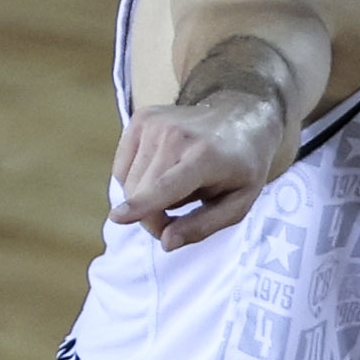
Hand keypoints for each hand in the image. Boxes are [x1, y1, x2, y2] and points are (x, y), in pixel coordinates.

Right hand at [111, 90, 295, 249]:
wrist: (241, 117)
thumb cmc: (241, 167)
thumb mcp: (239, 203)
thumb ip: (203, 225)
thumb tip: (166, 242)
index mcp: (206, 156)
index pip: (167, 185)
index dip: (143, 204)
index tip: (117, 218)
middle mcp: (176, 135)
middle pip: (142, 192)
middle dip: (153, 217)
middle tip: (176, 222)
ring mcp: (155, 123)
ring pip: (129, 182)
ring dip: (146, 198)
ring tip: (178, 188)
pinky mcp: (141, 119)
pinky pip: (123, 168)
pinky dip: (137, 180)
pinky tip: (163, 172)